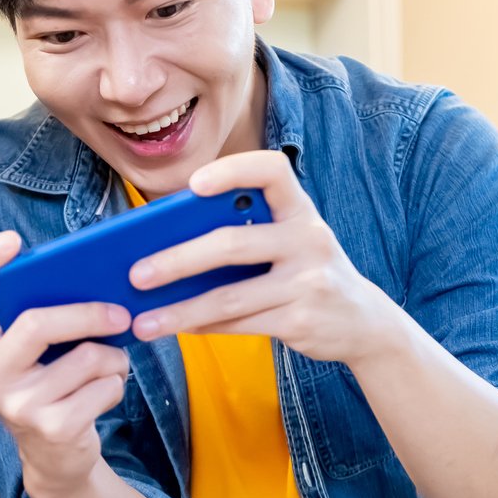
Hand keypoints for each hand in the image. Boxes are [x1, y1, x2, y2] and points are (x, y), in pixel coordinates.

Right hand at [0, 230, 134, 496]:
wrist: (57, 458)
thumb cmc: (54, 388)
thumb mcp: (38, 355)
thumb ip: (47, 319)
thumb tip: (96, 280)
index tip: (11, 240)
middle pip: (36, 324)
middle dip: (88, 314)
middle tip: (120, 315)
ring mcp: (17, 406)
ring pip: (86, 357)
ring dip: (114, 358)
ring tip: (110, 366)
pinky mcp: (52, 429)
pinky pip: (104, 387)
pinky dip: (117, 384)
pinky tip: (105, 393)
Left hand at [128, 149, 395, 364]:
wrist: (362, 322)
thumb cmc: (306, 273)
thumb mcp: (289, 242)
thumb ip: (244, 233)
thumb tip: (165, 246)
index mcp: (301, 209)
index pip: (272, 170)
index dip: (232, 171)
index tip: (194, 185)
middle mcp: (309, 239)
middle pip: (232, 244)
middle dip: (177, 260)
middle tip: (135, 274)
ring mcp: (308, 281)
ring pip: (229, 296)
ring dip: (180, 310)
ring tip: (143, 321)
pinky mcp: (301, 319)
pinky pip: (240, 323)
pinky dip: (202, 326)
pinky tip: (177, 328)